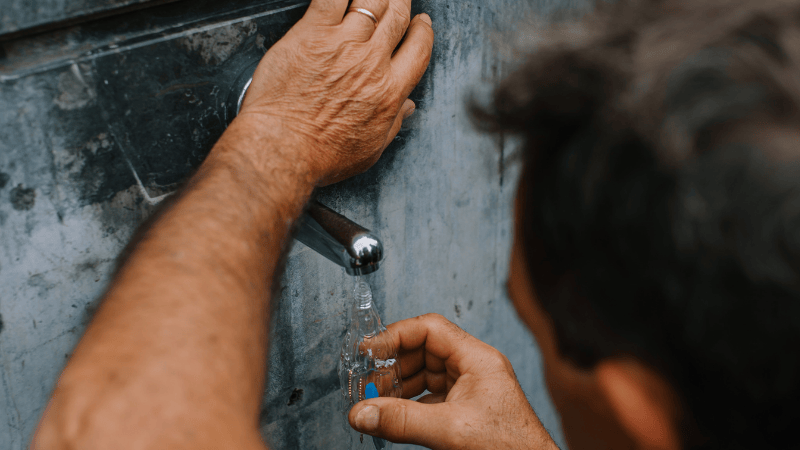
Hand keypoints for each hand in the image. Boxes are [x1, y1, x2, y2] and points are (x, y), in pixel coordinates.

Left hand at [237, 0, 432, 185]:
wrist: (284, 148)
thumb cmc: (322, 155)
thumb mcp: (371, 148)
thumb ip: (393, 122)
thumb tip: (407, 106)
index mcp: (390, 90)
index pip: (418, 48)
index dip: (422, 31)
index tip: (421, 23)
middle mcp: (371, 62)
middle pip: (396, 17)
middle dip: (401, 3)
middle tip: (399, 0)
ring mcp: (342, 44)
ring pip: (369, 2)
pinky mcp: (311, 33)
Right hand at [348, 314, 559, 449]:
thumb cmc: (511, 447)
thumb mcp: (451, 431)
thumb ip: (403, 421)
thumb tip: (362, 413)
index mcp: (478, 359)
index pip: (430, 329)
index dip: (396, 336)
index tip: (368, 350)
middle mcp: (475, 369)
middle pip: (424, 351)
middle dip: (393, 366)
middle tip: (366, 383)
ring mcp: (470, 390)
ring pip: (425, 376)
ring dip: (398, 387)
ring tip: (375, 402)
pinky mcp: (466, 411)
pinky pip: (430, 398)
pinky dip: (409, 405)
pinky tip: (393, 415)